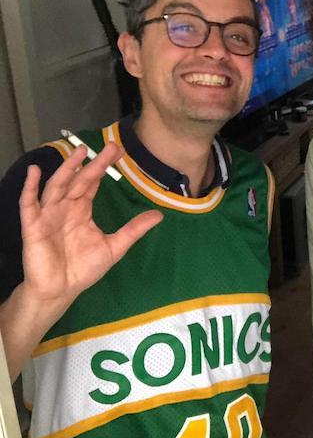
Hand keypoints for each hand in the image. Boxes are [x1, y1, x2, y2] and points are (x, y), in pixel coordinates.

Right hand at [19, 142, 162, 308]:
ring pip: (57, 186)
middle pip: (78, 180)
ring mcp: (47, 215)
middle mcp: (64, 208)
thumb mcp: (114, 246)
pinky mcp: (33, 226)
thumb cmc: (83, 269)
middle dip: (93, 163)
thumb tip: (159, 215)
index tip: (118, 151)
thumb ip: (134, 230)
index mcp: (81, 210)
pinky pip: (28, 204)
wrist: (61, 290)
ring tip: (78, 151)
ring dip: (66, 168)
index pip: (92, 183)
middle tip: (109, 147)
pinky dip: (29, 188)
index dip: (103, 167)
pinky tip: (33, 172)